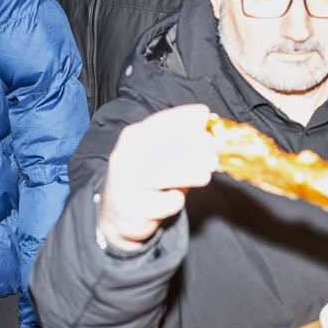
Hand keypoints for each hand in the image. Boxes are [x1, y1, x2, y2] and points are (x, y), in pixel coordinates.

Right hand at [97, 104, 217, 251]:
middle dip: (193, 150)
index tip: (203, 115)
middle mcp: (126, 156)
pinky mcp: (132, 207)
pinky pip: (165, 202)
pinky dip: (175, 201)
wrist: (115, 213)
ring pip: (163, 174)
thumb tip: (208, 134)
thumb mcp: (160, 157)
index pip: (160, 121)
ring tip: (204, 177)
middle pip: (163, 147)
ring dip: (190, 174)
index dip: (184, 116)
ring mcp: (126, 182)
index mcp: (133, 137)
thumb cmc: (146, 180)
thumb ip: (181, 145)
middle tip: (212, 158)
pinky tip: (170, 201)